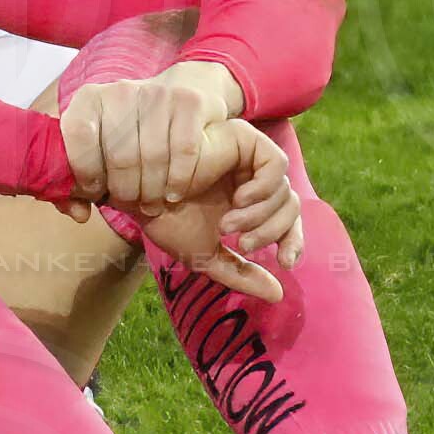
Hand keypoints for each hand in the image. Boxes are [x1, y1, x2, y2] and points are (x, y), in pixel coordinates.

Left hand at [59, 60, 245, 216]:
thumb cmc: (135, 129)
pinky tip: (173, 193)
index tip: (96, 191)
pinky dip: (178, 181)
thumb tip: (79, 214)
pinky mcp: (189, 102)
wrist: (183, 91)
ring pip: (153, 157)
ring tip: (151, 204)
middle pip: (119, 156)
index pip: (78, 134)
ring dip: (152, 192)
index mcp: (91, 99)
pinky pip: (183, 152)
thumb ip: (83, 180)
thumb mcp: (102, 145)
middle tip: (130, 206)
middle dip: (125, 192)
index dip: (85, 171)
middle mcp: (121, 91)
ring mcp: (157, 94)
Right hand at [134, 121, 300, 302]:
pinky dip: (264, 187)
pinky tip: (238, 199)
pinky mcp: (243, 138)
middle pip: (290, 205)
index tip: (284, 263)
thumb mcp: (206, 256)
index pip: (287, 220)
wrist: (141, 195)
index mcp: (247, 202)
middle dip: (271, 232)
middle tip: (242, 243)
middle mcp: (250, 177)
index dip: (293, 241)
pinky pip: (275, 163)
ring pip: (284, 188)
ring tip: (227, 224)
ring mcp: (247, 157)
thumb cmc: (167, 221)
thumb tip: (277, 294)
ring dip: (260, 215)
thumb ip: (240, 274)